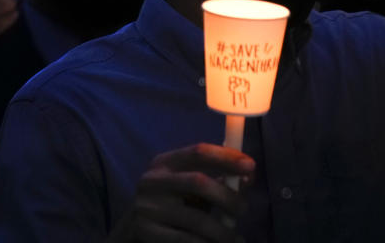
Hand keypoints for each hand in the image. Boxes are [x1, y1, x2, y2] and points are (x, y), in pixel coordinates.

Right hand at [113, 143, 252, 242]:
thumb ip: (215, 178)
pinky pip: (186, 240)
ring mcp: (147, 207)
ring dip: (223, 231)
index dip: (226, 157)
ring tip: (236, 238)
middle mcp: (152, 181)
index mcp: (164, 162)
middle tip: (244, 210)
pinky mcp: (146, 232)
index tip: (251, 166)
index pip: (198, 152)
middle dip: (228, 197)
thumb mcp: (187, 185)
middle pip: (198, 182)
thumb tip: (248, 176)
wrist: (133, 230)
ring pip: (196, 219)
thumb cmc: (170, 203)